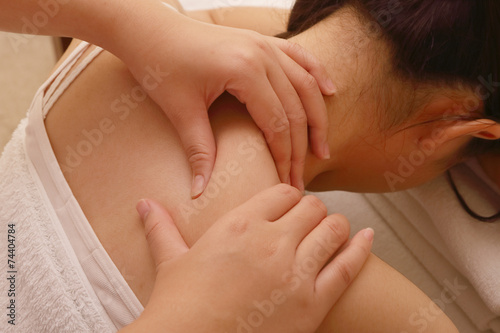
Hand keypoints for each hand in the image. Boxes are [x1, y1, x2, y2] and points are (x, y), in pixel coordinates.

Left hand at [110, 1, 334, 196]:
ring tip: (323, 147)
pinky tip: (330, 91)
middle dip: (302, 147)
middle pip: (297, 108)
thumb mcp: (180, 110)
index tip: (286, 183)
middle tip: (302, 178)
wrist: (149, 30)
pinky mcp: (261, 40)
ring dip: (318, 117)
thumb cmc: (160, 65)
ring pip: (305, 84)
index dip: (285, 158)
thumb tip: (200, 191)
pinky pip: (300, 56)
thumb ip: (198, 151)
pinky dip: (317, 74)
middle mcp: (262, 54)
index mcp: (244, 70)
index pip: (278, 123)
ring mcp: (264, 44)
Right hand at [120, 184, 372, 332]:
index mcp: (240, 225)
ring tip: (334, 230)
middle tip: (310, 221)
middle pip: (312, 208)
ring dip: (336, 227)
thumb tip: (143, 203)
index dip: (290, 197)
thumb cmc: (180, 308)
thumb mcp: (172, 262)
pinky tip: (368, 238)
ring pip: (333, 230)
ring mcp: (295, 272)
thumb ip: (162, 228)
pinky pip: (348, 267)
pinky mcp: (313, 304)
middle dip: (313, 211)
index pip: (283, 192)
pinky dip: (361, 248)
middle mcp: (272, 242)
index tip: (290, 205)